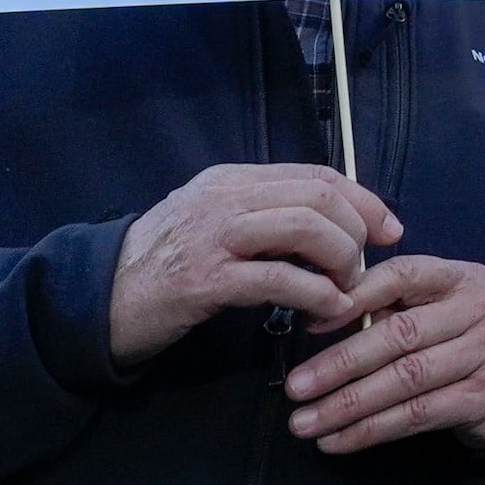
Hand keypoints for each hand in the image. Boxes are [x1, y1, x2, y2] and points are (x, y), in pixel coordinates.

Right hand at [107, 163, 398, 368]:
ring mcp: (213, 236)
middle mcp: (225, 197)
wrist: (96, 301)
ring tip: (347, 287)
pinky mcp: (205, 279)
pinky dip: (316, 293)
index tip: (389, 228)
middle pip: (319, 197)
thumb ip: (264, 216)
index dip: (364, 200)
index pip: (317, 176)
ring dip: (341, 260)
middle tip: (369, 264)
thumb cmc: (163, 266)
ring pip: (306, 229)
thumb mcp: (214, 224)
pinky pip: (279, 279)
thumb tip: (332, 226)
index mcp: (232, 179)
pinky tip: (328, 309)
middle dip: (358, 230)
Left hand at [284, 255, 484, 452]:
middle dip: (341, 363)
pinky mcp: (482, 399)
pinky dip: (370, 431)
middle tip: (296, 387)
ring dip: (348, 405)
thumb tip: (321, 316)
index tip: (310, 324)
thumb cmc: (461, 336)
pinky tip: (337, 440)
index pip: (403, 275)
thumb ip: (391, 304)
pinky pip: (417, 416)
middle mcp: (478, 311)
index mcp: (459, 278)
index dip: (355, 297)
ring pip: (405, 381)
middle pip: (400, 335)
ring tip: (305, 422)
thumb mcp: (438, 305)